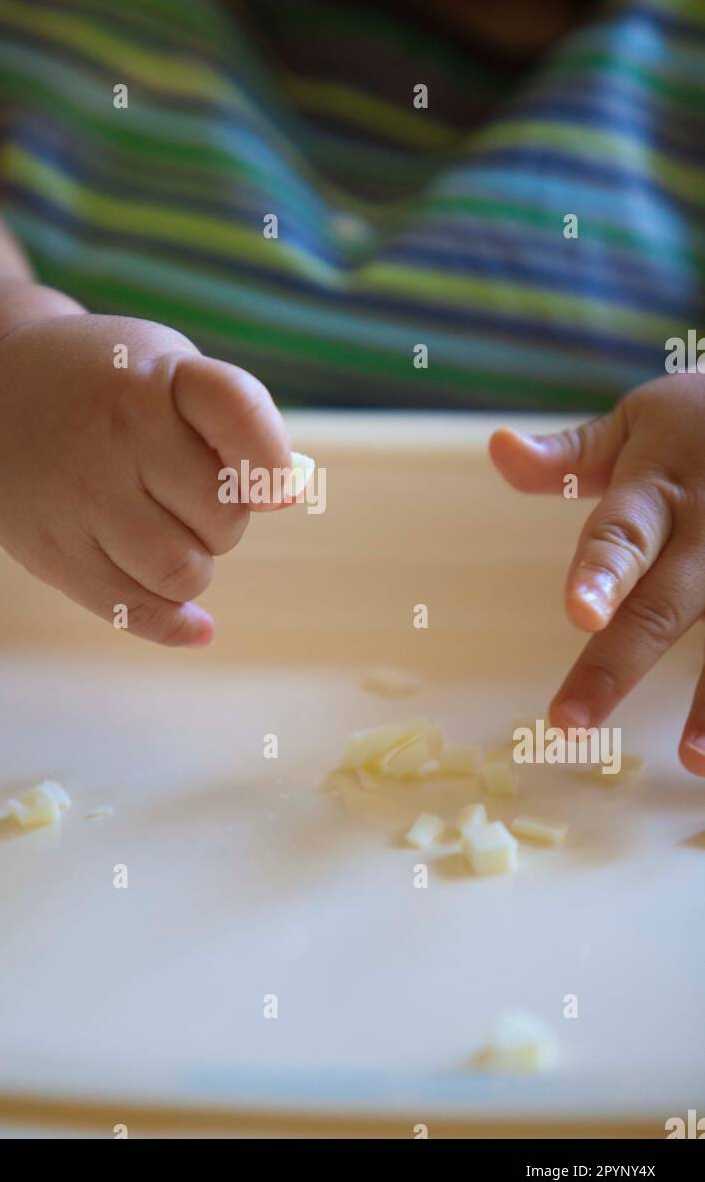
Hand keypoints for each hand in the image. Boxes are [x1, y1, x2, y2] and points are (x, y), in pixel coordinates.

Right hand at [0, 307, 293, 645]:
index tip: (272, 485)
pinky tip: (196, 626)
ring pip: (184, 571)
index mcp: (154, 379)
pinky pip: (133, 611)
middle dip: (225, 519)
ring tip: (168, 533)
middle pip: (222, 515)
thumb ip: (235, 423)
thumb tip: (288, 492)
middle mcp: (115, 435)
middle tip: (189, 497)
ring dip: (196, 565)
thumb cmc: (107, 386)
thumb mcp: (167, 369)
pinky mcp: (53, 552)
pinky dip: (176, 624)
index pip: (238, 413)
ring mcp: (79, 497)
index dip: (269, 462)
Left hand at [490, 373, 704, 776]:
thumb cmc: (697, 424)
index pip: (622, 535)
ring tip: (692, 757)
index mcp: (658, 489)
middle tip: (571, 721)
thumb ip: (566, 455)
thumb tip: (496, 447)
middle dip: (618, 665)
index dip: (602, 573)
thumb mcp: (634, 423)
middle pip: (664, 604)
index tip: (580, 614)